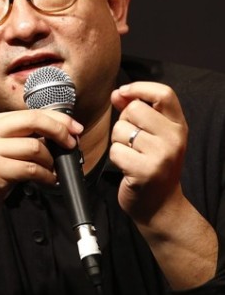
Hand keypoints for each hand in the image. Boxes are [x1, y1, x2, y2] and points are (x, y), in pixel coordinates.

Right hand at [0, 108, 81, 294]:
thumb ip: (18, 137)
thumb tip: (56, 134)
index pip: (30, 113)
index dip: (57, 120)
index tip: (74, 129)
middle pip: (33, 121)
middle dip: (59, 131)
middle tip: (72, 144)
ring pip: (36, 147)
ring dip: (51, 161)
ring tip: (51, 171)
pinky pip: (31, 168)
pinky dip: (46, 176)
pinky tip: (48, 181)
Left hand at [110, 81, 216, 288]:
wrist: (161, 206)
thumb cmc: (153, 166)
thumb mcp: (153, 136)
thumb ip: (136, 111)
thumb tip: (118, 93)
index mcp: (178, 126)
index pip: (164, 93)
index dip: (139, 88)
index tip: (123, 94)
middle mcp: (174, 138)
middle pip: (134, 109)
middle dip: (123, 122)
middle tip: (132, 141)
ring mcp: (162, 155)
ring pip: (121, 129)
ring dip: (118, 142)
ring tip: (132, 155)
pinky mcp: (145, 171)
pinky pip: (116, 150)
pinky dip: (116, 158)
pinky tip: (127, 167)